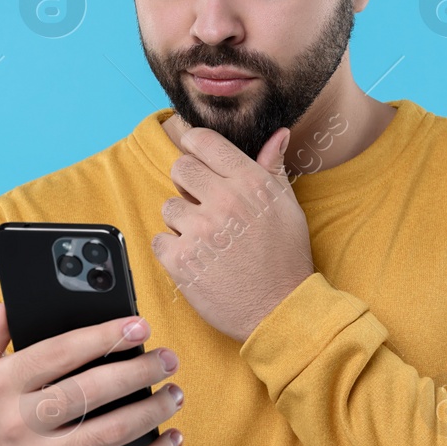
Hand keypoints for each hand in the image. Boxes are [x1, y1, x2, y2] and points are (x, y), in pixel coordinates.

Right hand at [0, 305, 183, 445]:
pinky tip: (173, 439)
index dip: (104, 335)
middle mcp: (20, 424)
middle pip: (93, 389)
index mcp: (0, 388)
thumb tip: (6, 306)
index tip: (140, 326)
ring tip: (174, 393)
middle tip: (168, 358)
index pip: (59, 352)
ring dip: (153, 409)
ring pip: (113, 430)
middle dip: (140, 369)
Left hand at [151, 122, 315, 342]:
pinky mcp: (181, 260)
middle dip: (187, 185)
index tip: (195, 157)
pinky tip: (197, 262)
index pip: (204, 141)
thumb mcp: (287, 208)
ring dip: (181, 223)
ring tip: (206, 241)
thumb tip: (276, 134)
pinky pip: (159, 240)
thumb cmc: (285, 260)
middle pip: (180, 168)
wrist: (280, 311)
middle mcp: (224, 201)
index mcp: (250, 183)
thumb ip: (273, 168)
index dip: (194, 146)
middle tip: (203, 206)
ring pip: (168, 207)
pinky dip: (173, 252)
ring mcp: (200, 230)